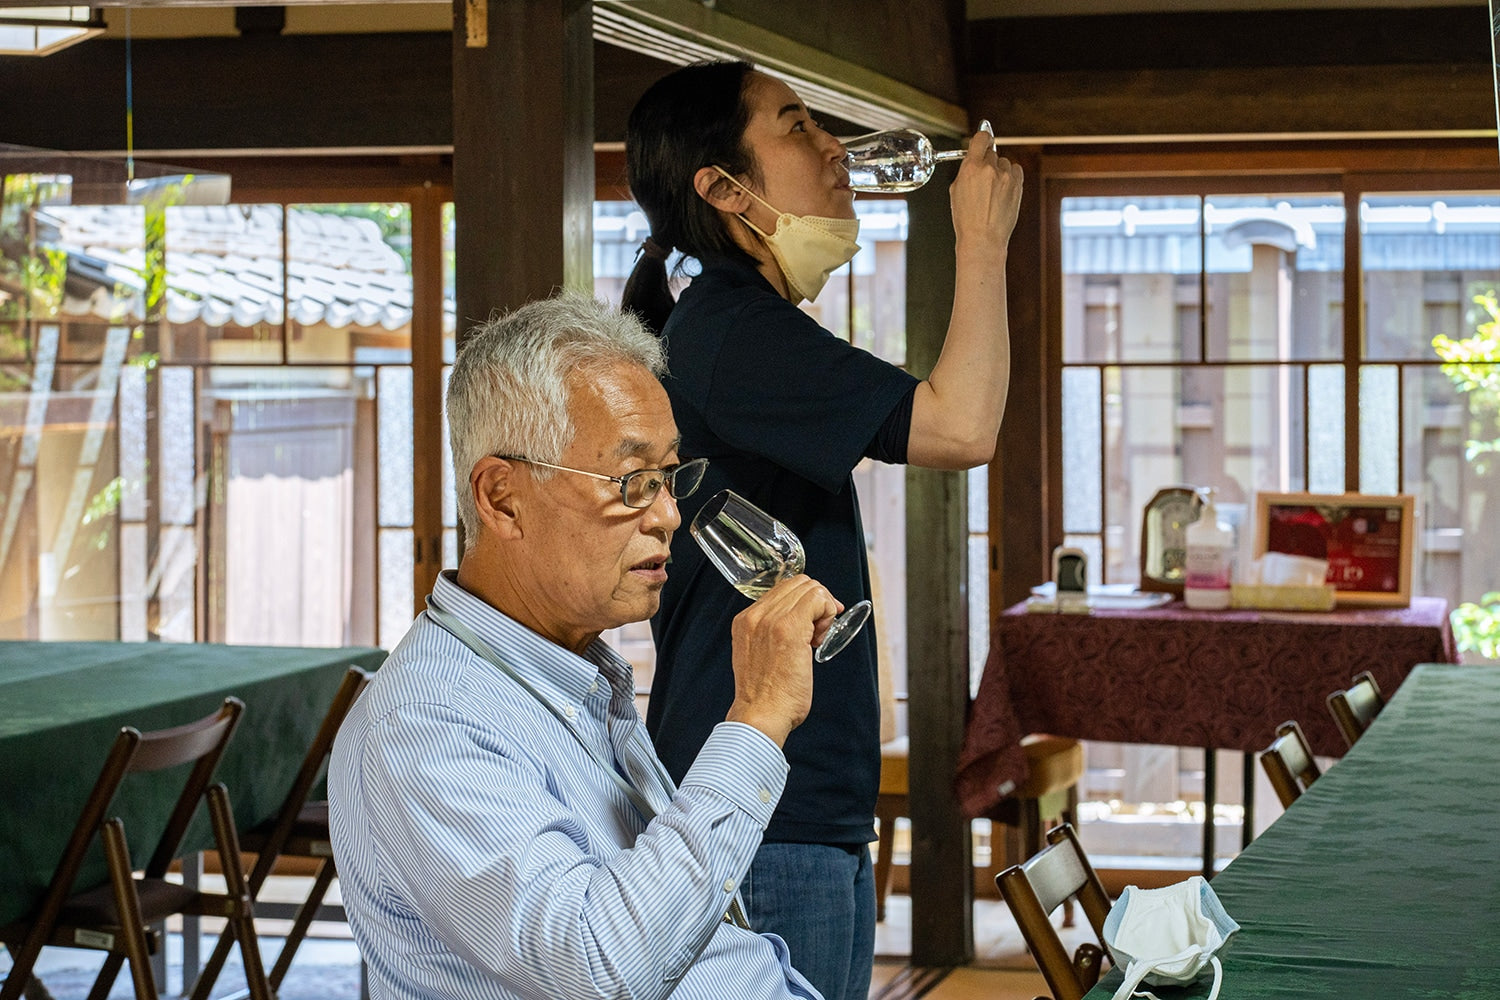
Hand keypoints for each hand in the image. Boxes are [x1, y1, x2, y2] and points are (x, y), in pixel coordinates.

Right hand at [724, 575, 841, 746]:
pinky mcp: (789, 628)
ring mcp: (771, 619)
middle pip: (798, 583)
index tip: (813, 625)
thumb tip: (801, 622)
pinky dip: (828, 613)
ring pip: (810, 588)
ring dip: (823, 610)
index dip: (805, 602)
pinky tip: (820, 638)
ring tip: (816, 638)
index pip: (783, 589)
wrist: (760, 715)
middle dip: (817, 603)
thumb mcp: (758, 655)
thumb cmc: (765, 695)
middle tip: (819, 631)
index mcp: (745, 620)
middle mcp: (755, 615)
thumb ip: (770, 634)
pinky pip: (818, 599)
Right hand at [949, 120, 1023, 259]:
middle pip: (992, 152)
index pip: (981, 138)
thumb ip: (965, 171)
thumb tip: (972, 159)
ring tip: (993, 190)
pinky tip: (1003, 189)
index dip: (983, 137)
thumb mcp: (956, 191)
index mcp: (971, 168)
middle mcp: (990, 169)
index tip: (984, 139)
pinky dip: (1010, 176)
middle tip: (983, 178)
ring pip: (1004, 162)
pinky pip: (1015, 171)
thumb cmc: (967, 220)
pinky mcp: (1017, 185)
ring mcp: (1006, 177)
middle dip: (987, 162)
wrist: (983, 238)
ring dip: (999, 171)